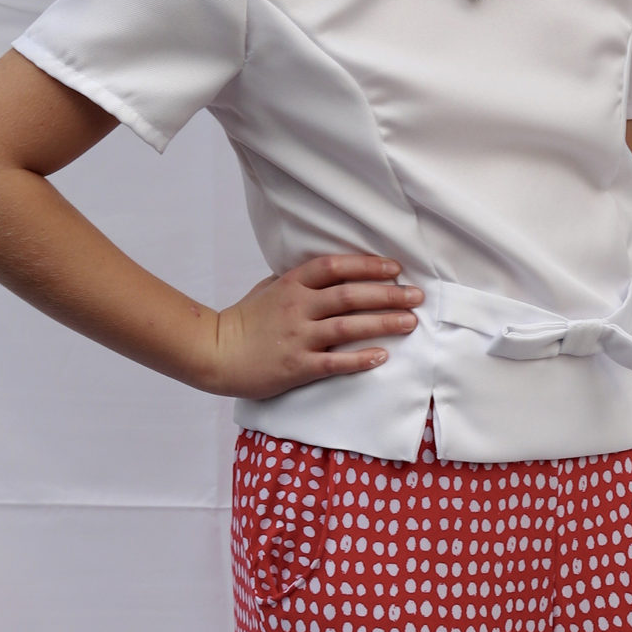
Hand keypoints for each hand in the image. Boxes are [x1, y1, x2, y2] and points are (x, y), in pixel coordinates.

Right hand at [205, 252, 423, 399]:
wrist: (215, 353)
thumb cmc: (244, 320)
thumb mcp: (268, 288)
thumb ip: (298, 280)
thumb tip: (329, 272)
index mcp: (291, 285)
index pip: (335, 267)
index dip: (367, 266)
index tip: (395, 269)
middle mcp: (297, 307)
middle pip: (349, 295)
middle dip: (388, 294)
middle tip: (416, 296)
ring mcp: (297, 337)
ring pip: (347, 326)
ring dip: (383, 323)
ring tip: (410, 322)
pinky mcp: (296, 366)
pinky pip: (334, 362)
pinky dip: (360, 359)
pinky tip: (383, 355)